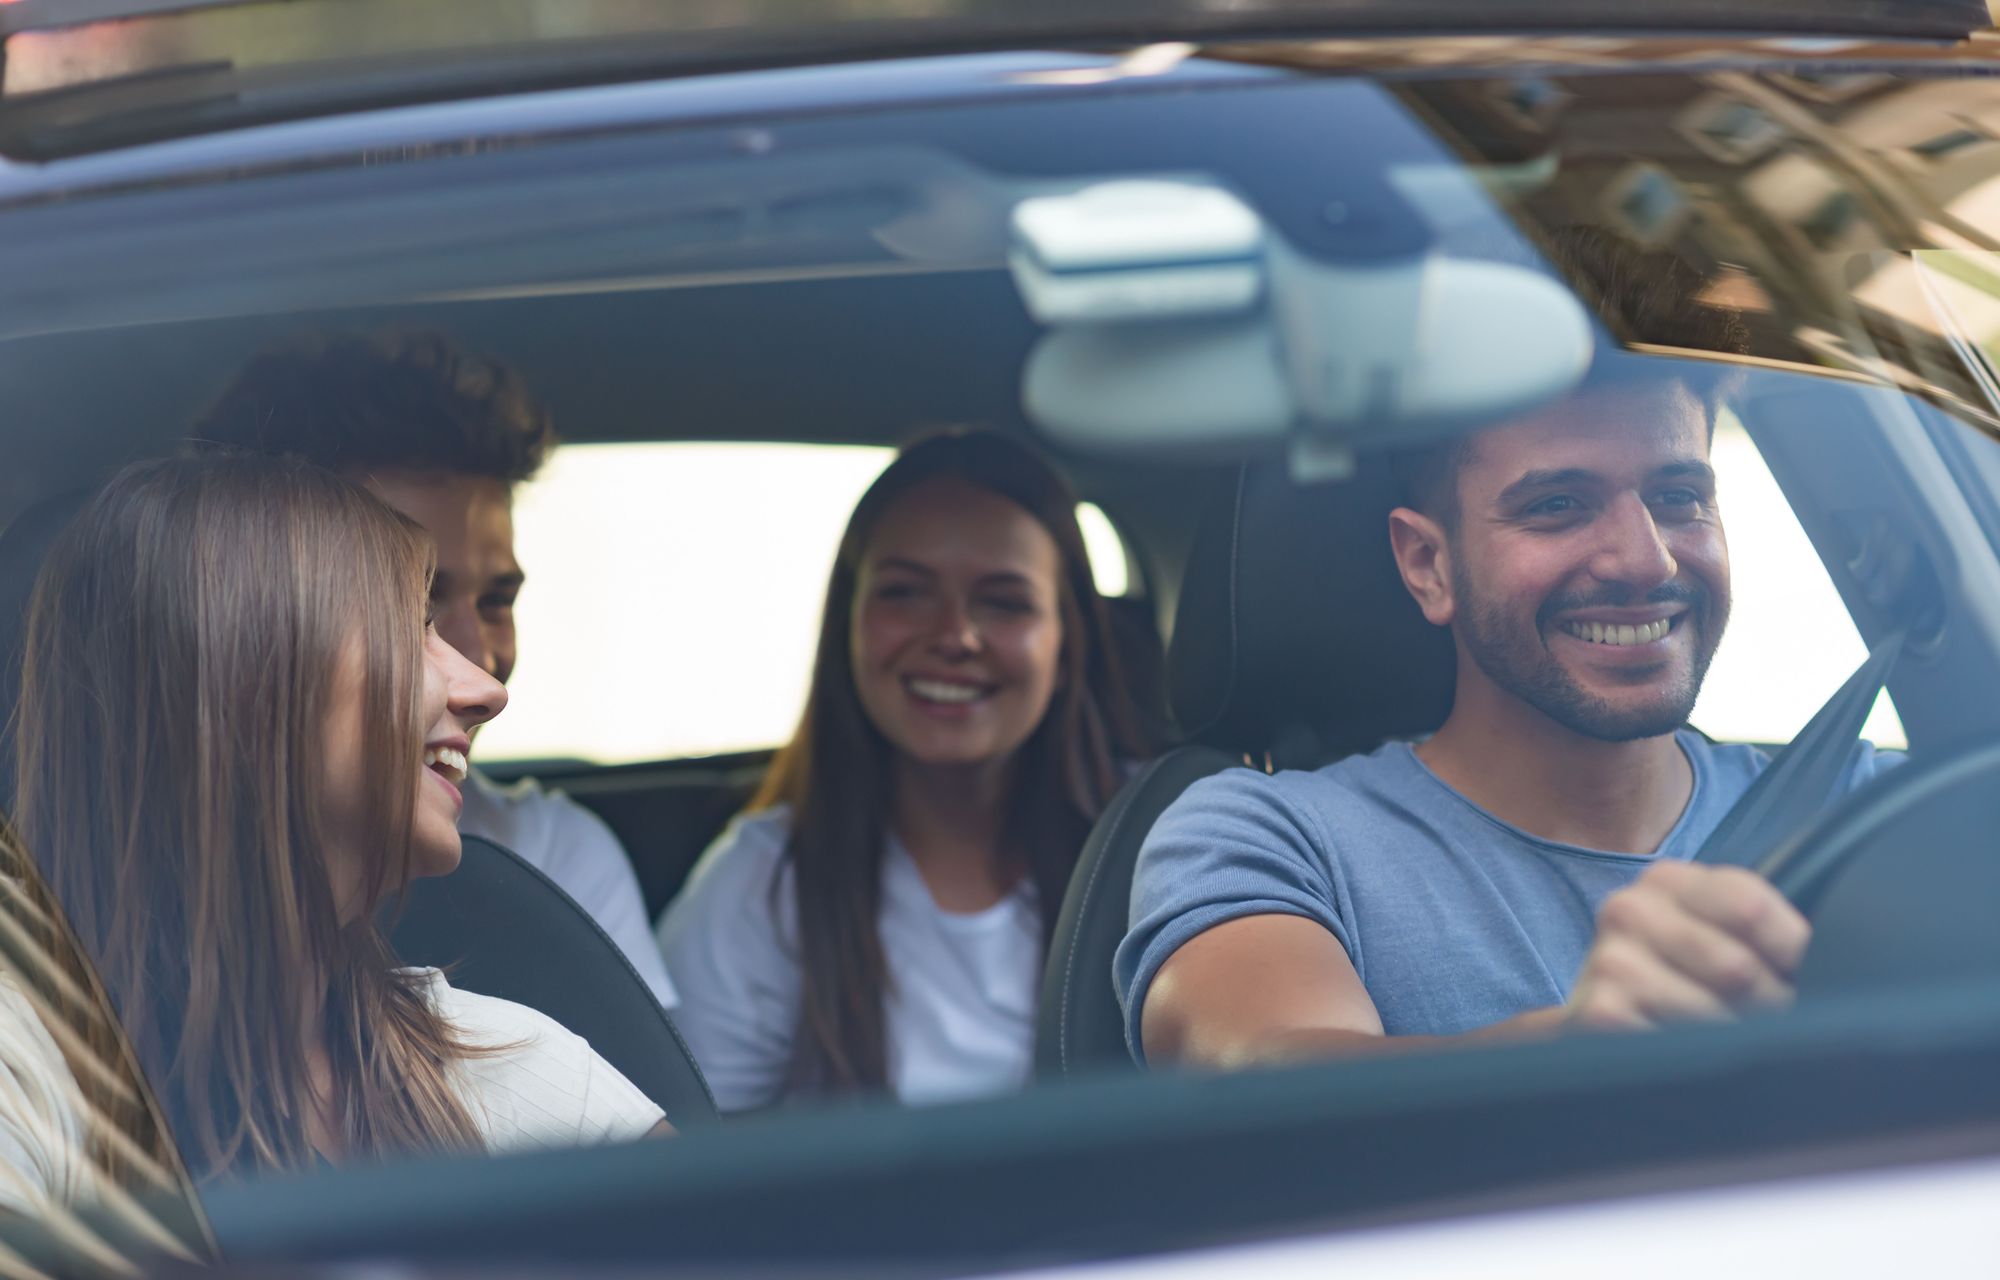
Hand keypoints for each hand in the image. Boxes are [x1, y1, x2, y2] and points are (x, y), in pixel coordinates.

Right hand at [1566, 862, 1810, 1031]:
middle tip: (1762, 1018)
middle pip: (1737, 966)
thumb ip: (1762, 929)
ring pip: (1715, 1012)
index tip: (1795, 975)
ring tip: (1727, 1038)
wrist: (1610, 1019)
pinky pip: (1681, 1045)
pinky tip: (1691, 1052)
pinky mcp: (1601, 1013)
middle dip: (1767, 1004)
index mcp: (1668, 880)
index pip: (1750, 907)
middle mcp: (1630, 909)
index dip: (1791, 951)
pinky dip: (1699, 1059)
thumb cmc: (1682, 978)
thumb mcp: (1719, 935)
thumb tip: (1831, 956)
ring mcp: (1611, 960)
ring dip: (1735, 1037)